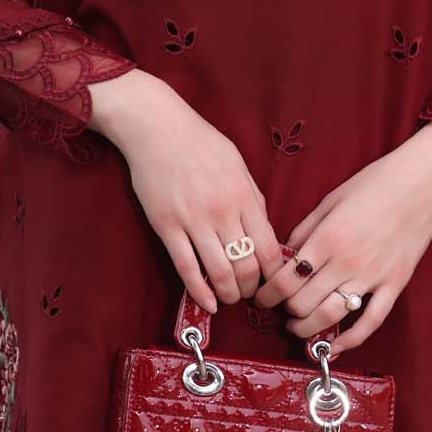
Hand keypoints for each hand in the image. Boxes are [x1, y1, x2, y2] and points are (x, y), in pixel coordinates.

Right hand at [89, 71, 284, 312]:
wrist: (157, 128)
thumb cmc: (201, 143)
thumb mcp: (238, 165)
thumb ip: (252, 198)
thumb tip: (263, 230)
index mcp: (244, 197)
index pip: (269, 248)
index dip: (274, 274)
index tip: (272, 281)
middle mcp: (222, 212)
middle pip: (246, 266)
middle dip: (251, 289)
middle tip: (249, 295)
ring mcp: (193, 221)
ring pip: (218, 273)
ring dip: (228, 294)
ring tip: (229, 299)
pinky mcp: (166, 226)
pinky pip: (186, 268)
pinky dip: (199, 291)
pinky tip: (207, 303)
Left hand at [253, 118, 431, 358]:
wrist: (423, 182)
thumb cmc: (375, 184)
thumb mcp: (330, 200)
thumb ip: (304, 231)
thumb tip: (285, 257)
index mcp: (327, 239)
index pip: (286, 281)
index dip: (267, 295)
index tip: (261, 297)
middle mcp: (347, 263)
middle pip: (303, 304)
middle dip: (284, 310)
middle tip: (280, 308)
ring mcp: (373, 277)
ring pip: (330, 317)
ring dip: (307, 329)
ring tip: (297, 326)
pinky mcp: (395, 285)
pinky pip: (371, 321)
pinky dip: (351, 340)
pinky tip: (334, 347)